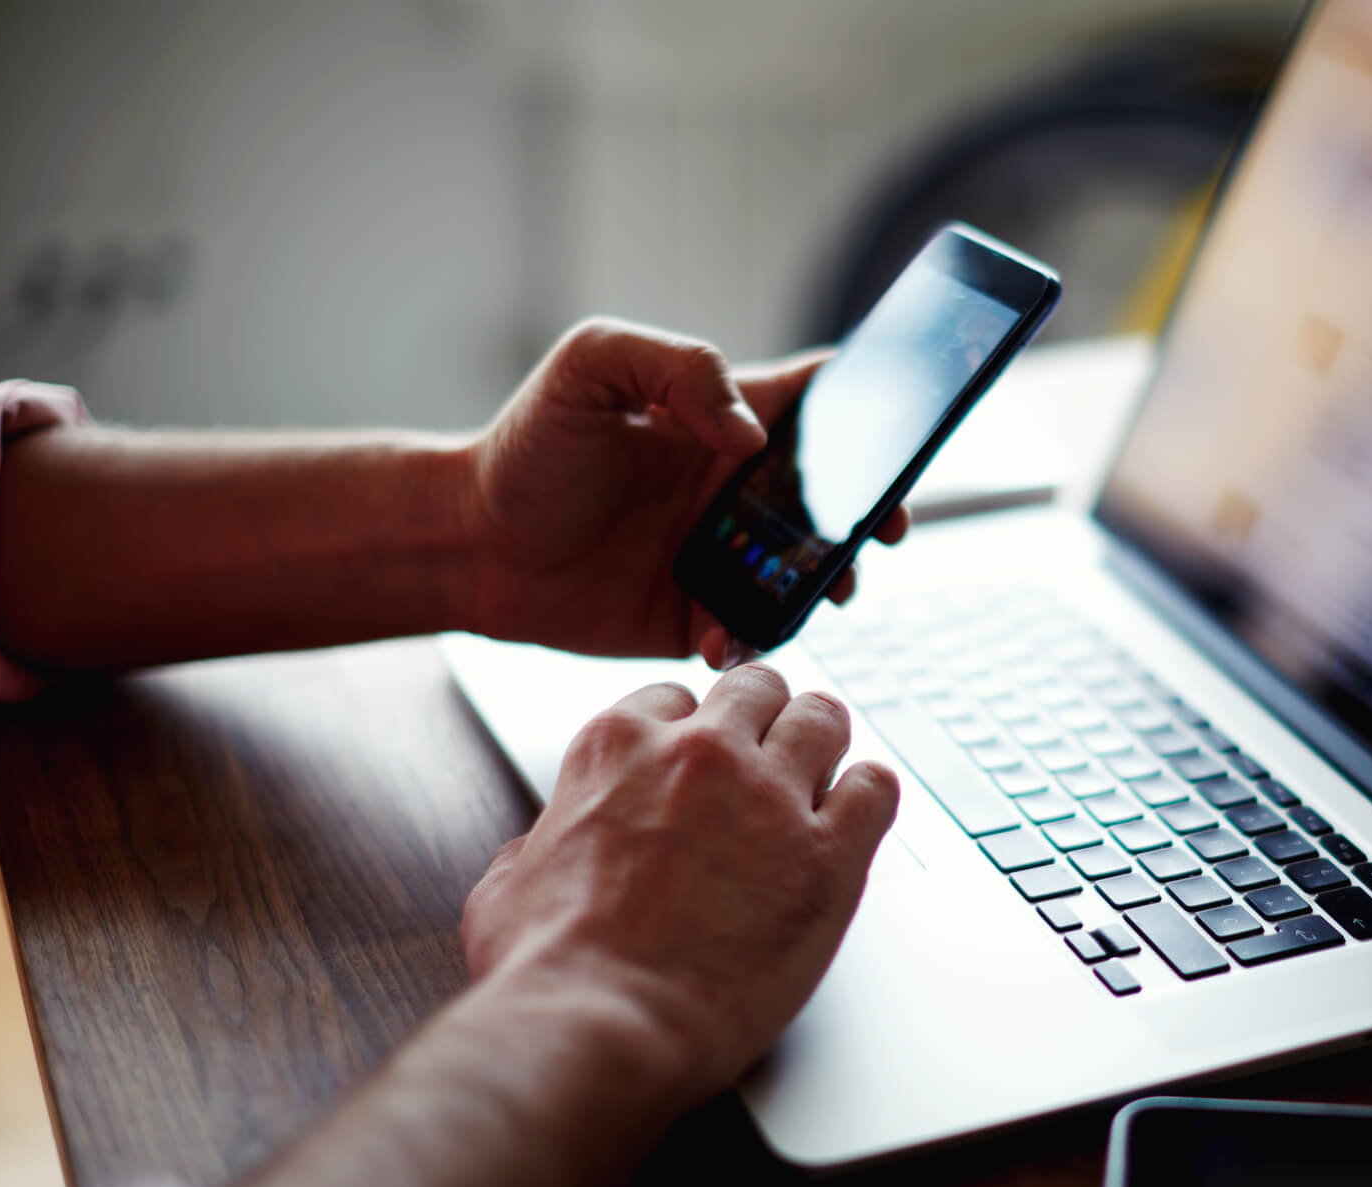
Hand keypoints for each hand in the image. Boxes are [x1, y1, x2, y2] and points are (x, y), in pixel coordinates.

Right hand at [458, 662, 899, 1102]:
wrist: (601, 1028)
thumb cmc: (550, 970)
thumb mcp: (508, 882)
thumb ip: (541, 844)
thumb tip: (545, 849)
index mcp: (619, 746)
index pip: (676, 697)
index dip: (693, 729)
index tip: (701, 757)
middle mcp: (702, 754)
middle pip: (759, 689)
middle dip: (764, 718)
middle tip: (769, 755)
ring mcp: (772, 798)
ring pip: (824, 719)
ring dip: (823, 743)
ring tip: (823, 774)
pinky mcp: (830, 856)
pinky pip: (877, 789)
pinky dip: (870, 796)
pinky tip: (856, 818)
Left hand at [463, 318, 910, 666]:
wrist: (468, 544)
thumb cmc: (527, 447)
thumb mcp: (591, 365)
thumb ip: (680, 368)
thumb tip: (751, 434)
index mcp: (724, 419)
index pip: (819, 400)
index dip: (871, 408)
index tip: (903, 430)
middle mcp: (736, 488)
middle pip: (837, 494)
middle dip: (876, 509)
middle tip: (885, 527)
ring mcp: (724, 554)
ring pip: (810, 570)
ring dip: (831, 580)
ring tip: (826, 588)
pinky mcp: (698, 614)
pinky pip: (753, 630)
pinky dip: (756, 635)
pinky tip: (724, 632)